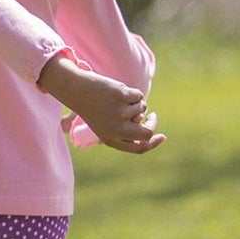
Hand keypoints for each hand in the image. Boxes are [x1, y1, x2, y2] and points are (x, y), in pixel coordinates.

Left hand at [38, 53, 165, 153]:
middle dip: (152, 124)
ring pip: (142, 109)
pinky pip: (139, 96)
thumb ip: (126, 130)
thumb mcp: (106, 124)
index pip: (139, 148)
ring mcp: (120, 113)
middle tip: (152, 116)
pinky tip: (116, 91)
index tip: (162, 136)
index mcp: (111, 140)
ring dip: (134, 103)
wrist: (77, 90)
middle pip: (146, 132)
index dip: (153, 143)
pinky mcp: (123, 97)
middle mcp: (116, 129)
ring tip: (116, 99)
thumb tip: (149, 127)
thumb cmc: (94, 108)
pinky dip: (131, 93)